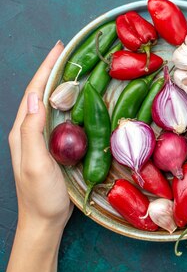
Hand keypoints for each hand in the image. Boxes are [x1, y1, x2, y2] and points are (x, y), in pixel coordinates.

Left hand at [8, 41, 72, 232]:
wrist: (44, 222)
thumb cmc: (41, 197)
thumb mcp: (36, 164)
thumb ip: (32, 132)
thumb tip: (35, 99)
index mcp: (22, 132)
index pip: (33, 93)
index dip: (46, 69)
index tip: (60, 49)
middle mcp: (29, 132)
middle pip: (40, 93)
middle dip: (53, 70)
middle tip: (70, 53)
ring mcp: (41, 140)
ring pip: (50, 104)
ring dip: (60, 83)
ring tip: (76, 68)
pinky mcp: (53, 147)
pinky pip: (60, 117)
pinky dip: (68, 102)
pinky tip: (80, 100)